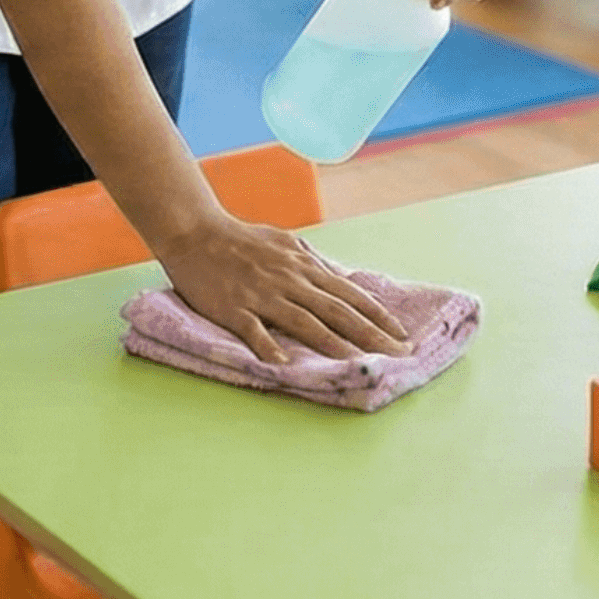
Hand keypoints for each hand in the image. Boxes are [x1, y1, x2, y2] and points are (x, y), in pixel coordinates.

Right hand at [154, 211, 411, 365]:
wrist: (195, 232)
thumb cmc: (241, 239)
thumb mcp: (285, 243)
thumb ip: (313, 263)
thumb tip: (344, 281)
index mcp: (303, 265)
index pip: (349, 294)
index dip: (378, 316)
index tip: (403, 336)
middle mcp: (289, 280)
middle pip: (337, 311)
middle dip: (371, 336)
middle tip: (399, 357)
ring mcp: (262, 294)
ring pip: (305, 323)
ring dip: (335, 346)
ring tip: (360, 366)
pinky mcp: (234, 307)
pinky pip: (255, 330)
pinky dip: (270, 347)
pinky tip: (285, 365)